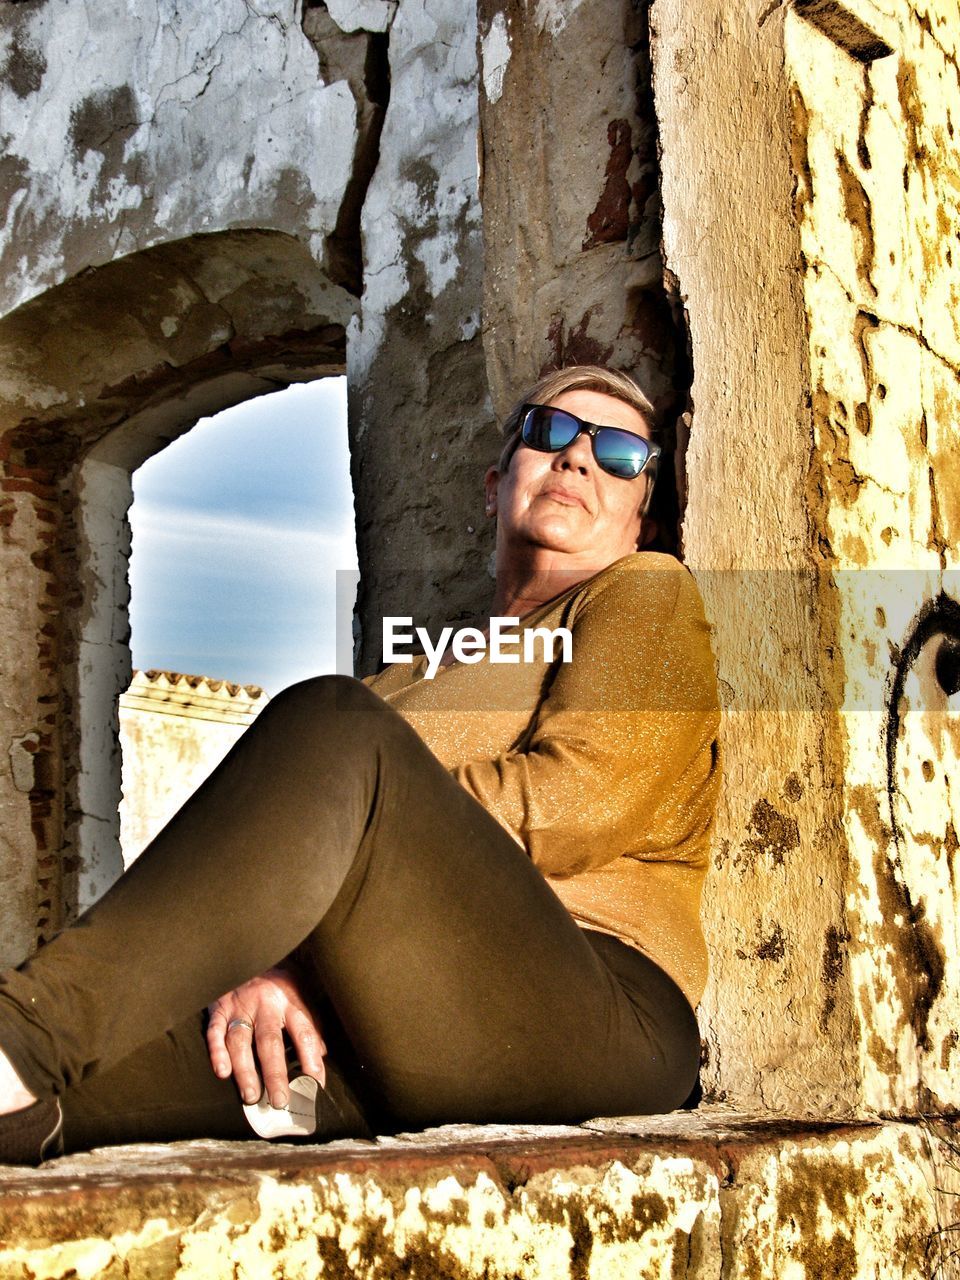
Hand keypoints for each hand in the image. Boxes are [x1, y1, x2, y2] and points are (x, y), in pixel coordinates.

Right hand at [206, 967, 325, 1107]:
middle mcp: (265, 1003)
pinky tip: (223, 1072)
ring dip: (245, 1070)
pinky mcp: (219, 1007)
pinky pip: (215, 1031)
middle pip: (270, 1041)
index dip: (311, 1060)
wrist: (246, 950)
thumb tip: (321, 1054)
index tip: (316, 1085)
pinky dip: (217, 1052)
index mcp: (291, 999)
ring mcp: (240, 1005)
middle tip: (280, 1101)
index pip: (304, 1033)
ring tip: (251, 1096)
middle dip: (275, 1074)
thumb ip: (310, 1022)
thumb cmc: (277, 980)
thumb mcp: (300, 992)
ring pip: (241, 1041)